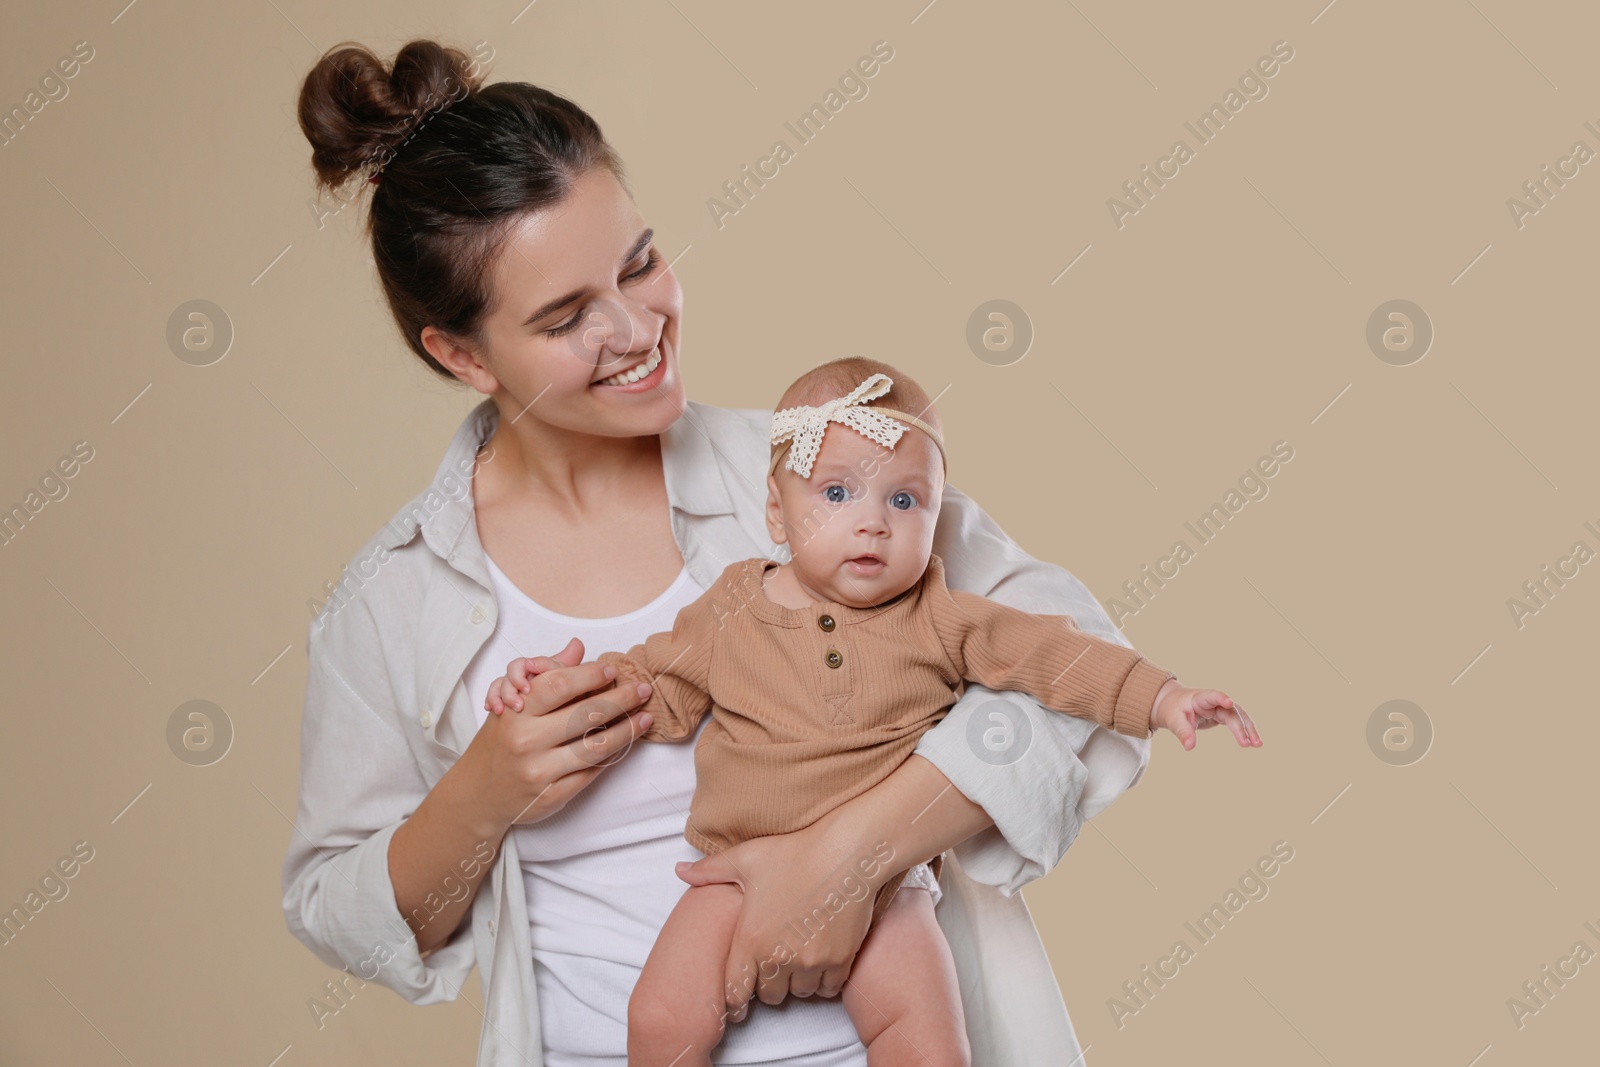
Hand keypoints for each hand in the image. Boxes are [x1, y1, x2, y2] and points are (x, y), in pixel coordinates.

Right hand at [462, 637, 655, 830]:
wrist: (477, 793)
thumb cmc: (501, 741)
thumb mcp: (515, 705)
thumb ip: (548, 675)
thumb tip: (578, 648)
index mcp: (516, 712)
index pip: (558, 684)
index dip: (590, 675)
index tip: (612, 670)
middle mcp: (526, 741)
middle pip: (586, 714)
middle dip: (622, 699)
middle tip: (643, 689)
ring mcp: (539, 772)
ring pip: (596, 747)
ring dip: (628, 730)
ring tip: (645, 717)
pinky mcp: (551, 797)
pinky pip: (591, 774)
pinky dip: (612, 757)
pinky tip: (626, 743)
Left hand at [673, 820, 878, 1018]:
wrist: (845, 852)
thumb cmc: (794, 852)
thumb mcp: (745, 857)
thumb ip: (710, 870)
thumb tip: (679, 871)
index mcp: (751, 938)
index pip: (735, 991)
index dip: (735, 1001)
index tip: (739, 1003)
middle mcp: (779, 956)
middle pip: (769, 996)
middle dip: (769, 986)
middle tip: (773, 968)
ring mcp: (811, 961)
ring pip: (800, 993)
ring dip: (797, 983)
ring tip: (798, 962)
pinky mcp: (840, 960)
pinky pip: (828, 989)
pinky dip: (824, 981)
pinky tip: (821, 962)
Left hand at [1149, 679, 1260, 749]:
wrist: (1174, 704)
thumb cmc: (1173, 710)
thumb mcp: (1173, 721)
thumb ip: (1182, 732)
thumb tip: (1189, 747)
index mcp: (1200, 698)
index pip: (1212, 696)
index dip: (1221, 698)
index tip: (1229, 703)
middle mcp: (1214, 702)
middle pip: (1230, 711)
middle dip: (1239, 726)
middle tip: (1246, 743)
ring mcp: (1221, 708)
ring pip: (1239, 716)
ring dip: (1249, 729)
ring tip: (1258, 744)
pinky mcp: (1223, 715)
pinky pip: (1238, 722)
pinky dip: (1245, 732)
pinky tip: (1254, 743)